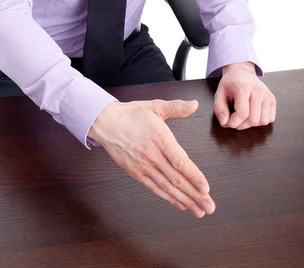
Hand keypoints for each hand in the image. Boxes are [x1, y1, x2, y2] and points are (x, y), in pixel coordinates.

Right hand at [88, 99, 215, 217]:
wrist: (105, 123)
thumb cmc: (131, 114)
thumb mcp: (154, 106)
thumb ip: (176, 107)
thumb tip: (194, 104)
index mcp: (159, 138)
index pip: (179, 161)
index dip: (193, 176)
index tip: (206, 188)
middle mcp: (152, 155)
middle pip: (176, 178)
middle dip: (194, 194)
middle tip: (209, 206)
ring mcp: (143, 165)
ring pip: (167, 187)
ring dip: (184, 200)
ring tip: (199, 210)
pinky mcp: (136, 172)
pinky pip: (154, 187)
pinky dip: (168, 197)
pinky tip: (180, 204)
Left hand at [214, 62, 276, 129]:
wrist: (242, 72)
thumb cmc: (230, 84)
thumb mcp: (219, 93)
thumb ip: (219, 109)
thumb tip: (224, 123)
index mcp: (243, 88)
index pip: (242, 114)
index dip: (233, 123)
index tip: (227, 122)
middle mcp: (258, 91)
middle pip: (253, 120)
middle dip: (242, 125)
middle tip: (235, 120)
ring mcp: (267, 95)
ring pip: (263, 121)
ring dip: (252, 124)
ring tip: (244, 117)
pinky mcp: (272, 99)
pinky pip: (271, 118)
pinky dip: (261, 120)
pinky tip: (253, 114)